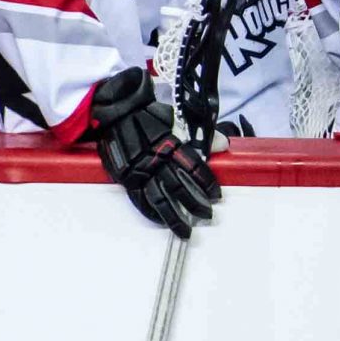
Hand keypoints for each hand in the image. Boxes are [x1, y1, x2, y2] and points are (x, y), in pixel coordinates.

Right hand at [91, 68, 219, 237]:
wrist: (115, 110)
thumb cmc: (148, 115)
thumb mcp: (177, 120)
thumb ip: (200, 136)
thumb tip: (224, 145)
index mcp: (171, 145)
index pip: (194, 168)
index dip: (206, 183)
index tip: (216, 195)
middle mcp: (156, 160)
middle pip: (179, 187)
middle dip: (195, 203)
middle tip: (207, 215)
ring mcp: (140, 170)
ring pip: (160, 198)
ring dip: (174, 216)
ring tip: (186, 230)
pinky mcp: (126, 176)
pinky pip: (139, 198)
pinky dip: (151, 212)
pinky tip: (161, 221)